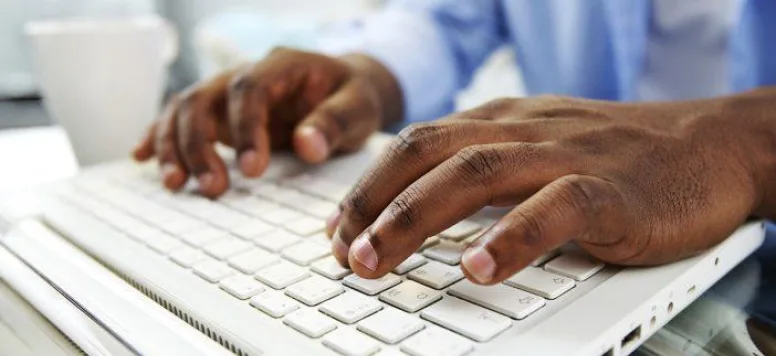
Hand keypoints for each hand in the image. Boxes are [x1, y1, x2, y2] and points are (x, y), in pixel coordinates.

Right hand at [132, 48, 401, 197]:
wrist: (347, 89)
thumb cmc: (355, 97)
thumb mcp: (360, 108)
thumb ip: (336, 123)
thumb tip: (307, 146)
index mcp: (283, 65)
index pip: (250, 88)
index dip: (245, 128)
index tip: (252, 170)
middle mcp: (247, 74)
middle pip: (205, 97)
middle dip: (200, 144)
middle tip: (213, 187)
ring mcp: (228, 92)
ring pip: (184, 108)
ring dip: (174, 145)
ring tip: (176, 185)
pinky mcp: (220, 112)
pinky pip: (179, 118)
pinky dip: (158, 137)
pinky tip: (140, 159)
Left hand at [328, 93, 774, 284]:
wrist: (707, 144)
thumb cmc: (612, 156)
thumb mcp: (536, 149)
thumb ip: (482, 172)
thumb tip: (419, 213)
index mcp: (501, 121)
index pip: (416, 145)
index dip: (368, 186)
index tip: (337, 228)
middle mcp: (523, 130)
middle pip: (429, 155)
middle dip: (374, 203)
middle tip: (342, 251)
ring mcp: (565, 155)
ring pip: (474, 174)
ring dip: (415, 219)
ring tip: (376, 260)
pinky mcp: (610, 189)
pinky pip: (553, 208)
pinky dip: (510, 238)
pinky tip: (477, 269)